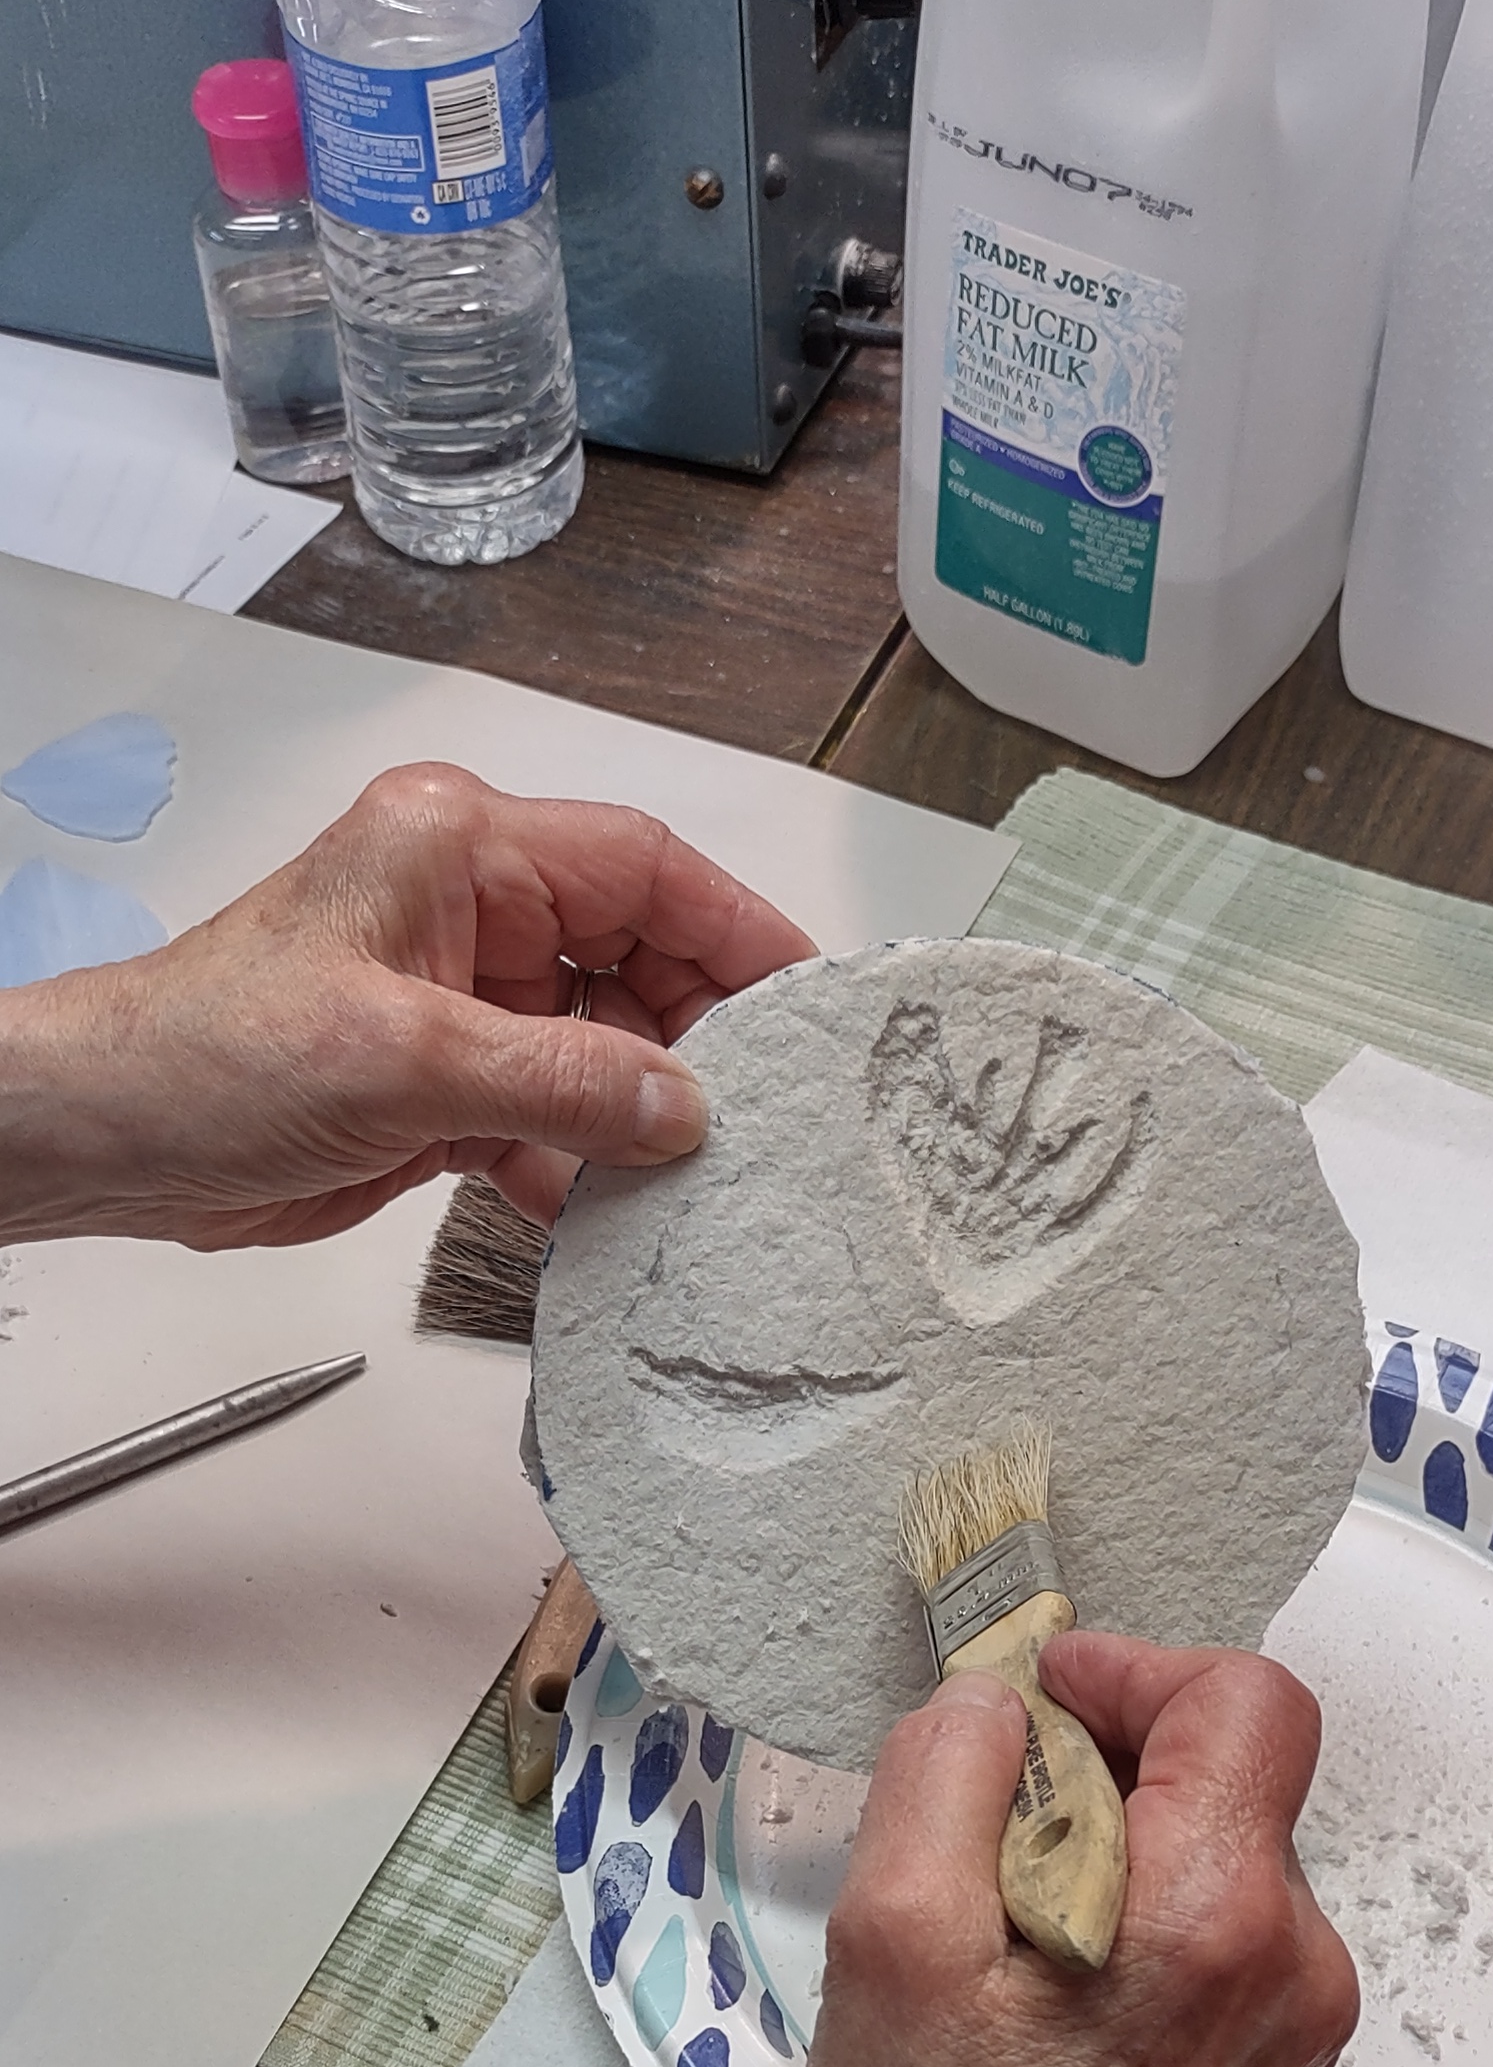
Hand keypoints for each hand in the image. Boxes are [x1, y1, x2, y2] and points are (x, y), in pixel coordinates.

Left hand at [0, 762, 813, 1249]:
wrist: (111, 1140)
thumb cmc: (207, 1053)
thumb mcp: (406, 1062)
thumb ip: (562, 1082)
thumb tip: (682, 1107)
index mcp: (458, 848)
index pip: (643, 868)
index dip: (737, 931)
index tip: (807, 1003)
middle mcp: (466, 911)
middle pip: (637, 962)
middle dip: (698, 1045)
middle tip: (762, 1120)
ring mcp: (457, 1002)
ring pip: (601, 1052)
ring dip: (643, 1122)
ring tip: (699, 1183)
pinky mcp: (441, 1088)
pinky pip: (552, 1121)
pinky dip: (584, 1171)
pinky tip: (613, 1219)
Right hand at [574, 1631, 1352, 2066]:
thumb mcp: (889, 1928)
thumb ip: (954, 1766)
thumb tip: (1010, 1692)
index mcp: (1221, 1925)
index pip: (1246, 1697)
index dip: (1131, 1671)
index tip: (1036, 1709)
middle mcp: (1297, 1967)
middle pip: (1236, 1764)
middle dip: (1111, 1759)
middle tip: (988, 1827)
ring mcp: (1297, 2018)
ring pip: (1222, 1835)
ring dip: (1116, 1836)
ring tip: (1006, 1924)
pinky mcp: (1271, 2051)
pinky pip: (1217, 1911)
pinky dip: (1134, 1903)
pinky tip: (1046, 1977)